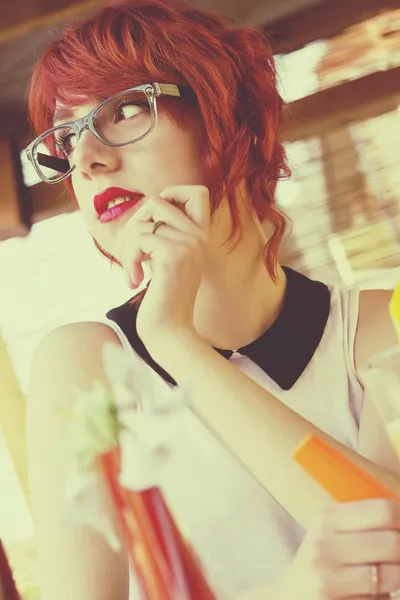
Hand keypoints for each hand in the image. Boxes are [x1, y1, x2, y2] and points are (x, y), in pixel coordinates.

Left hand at [116, 184, 209, 356]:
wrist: (169, 331)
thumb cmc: (163, 299)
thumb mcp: (166, 260)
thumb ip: (164, 234)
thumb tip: (145, 209)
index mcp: (201, 236)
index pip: (196, 192)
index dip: (171, 194)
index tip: (154, 222)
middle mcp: (200, 237)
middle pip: (157, 201)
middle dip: (134, 224)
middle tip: (133, 254)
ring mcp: (190, 244)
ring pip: (144, 221)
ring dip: (129, 246)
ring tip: (133, 272)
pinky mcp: (174, 255)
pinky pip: (140, 238)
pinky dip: (129, 259)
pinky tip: (135, 281)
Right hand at [282, 499, 399, 599]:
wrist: (291, 597)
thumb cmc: (323, 562)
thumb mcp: (334, 533)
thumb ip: (368, 524)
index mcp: (327, 518)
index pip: (384, 511)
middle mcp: (324, 546)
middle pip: (392, 542)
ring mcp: (326, 579)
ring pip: (391, 576)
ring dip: (399, 576)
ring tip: (388, 575)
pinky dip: (384, 598)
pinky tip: (371, 594)